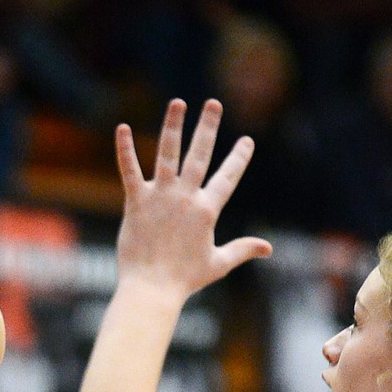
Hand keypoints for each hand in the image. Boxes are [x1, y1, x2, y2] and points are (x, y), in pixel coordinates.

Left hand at [115, 98, 270, 303]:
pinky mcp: (136, 202)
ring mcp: (160, 197)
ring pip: (168, 154)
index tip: (246, 141)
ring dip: (173, 126)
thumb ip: (242, 250)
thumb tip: (268, 248)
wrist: (152, 290)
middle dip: (208, 127)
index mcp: (206, 211)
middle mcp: (185, 198)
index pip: (227, 178)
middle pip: (200, 156)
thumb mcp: (218, 264)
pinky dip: (126, 150)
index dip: (238, 159)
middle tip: (213, 103)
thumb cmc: (184, 280)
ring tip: (178, 102)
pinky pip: (130, 171)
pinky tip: (123, 128)